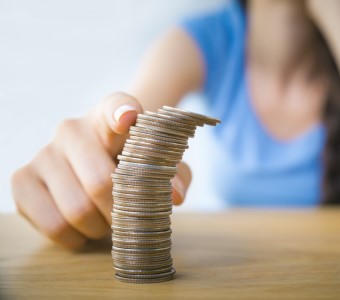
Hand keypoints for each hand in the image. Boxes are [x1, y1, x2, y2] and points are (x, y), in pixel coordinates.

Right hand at [11, 92, 191, 249]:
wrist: (96, 170)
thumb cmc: (132, 166)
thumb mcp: (160, 167)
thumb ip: (175, 175)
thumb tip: (174, 195)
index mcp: (110, 117)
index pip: (115, 105)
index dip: (121, 111)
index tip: (129, 117)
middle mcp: (72, 128)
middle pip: (101, 182)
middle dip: (120, 212)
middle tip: (127, 217)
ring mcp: (44, 153)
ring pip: (77, 210)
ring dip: (100, 228)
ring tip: (106, 221)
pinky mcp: (22, 180)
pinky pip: (53, 225)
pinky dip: (75, 238)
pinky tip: (82, 228)